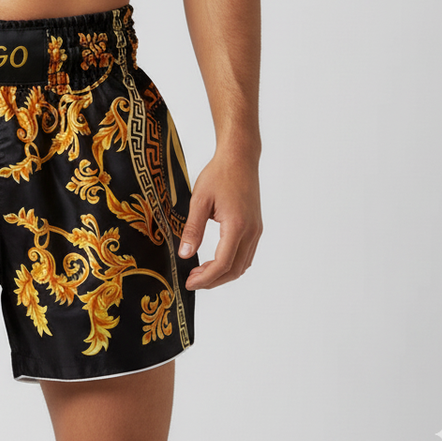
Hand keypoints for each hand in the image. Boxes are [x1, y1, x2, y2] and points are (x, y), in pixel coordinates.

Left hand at [178, 150, 261, 289]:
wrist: (239, 158)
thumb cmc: (218, 174)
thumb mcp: (199, 200)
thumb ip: (192, 229)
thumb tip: (185, 254)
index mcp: (236, 226)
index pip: (222, 264)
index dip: (205, 278)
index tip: (189, 282)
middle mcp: (251, 231)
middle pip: (234, 269)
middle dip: (213, 280)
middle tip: (192, 281)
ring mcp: (256, 230)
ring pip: (243, 264)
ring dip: (223, 274)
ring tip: (201, 273)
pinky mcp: (256, 226)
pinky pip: (246, 254)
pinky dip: (232, 264)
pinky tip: (216, 261)